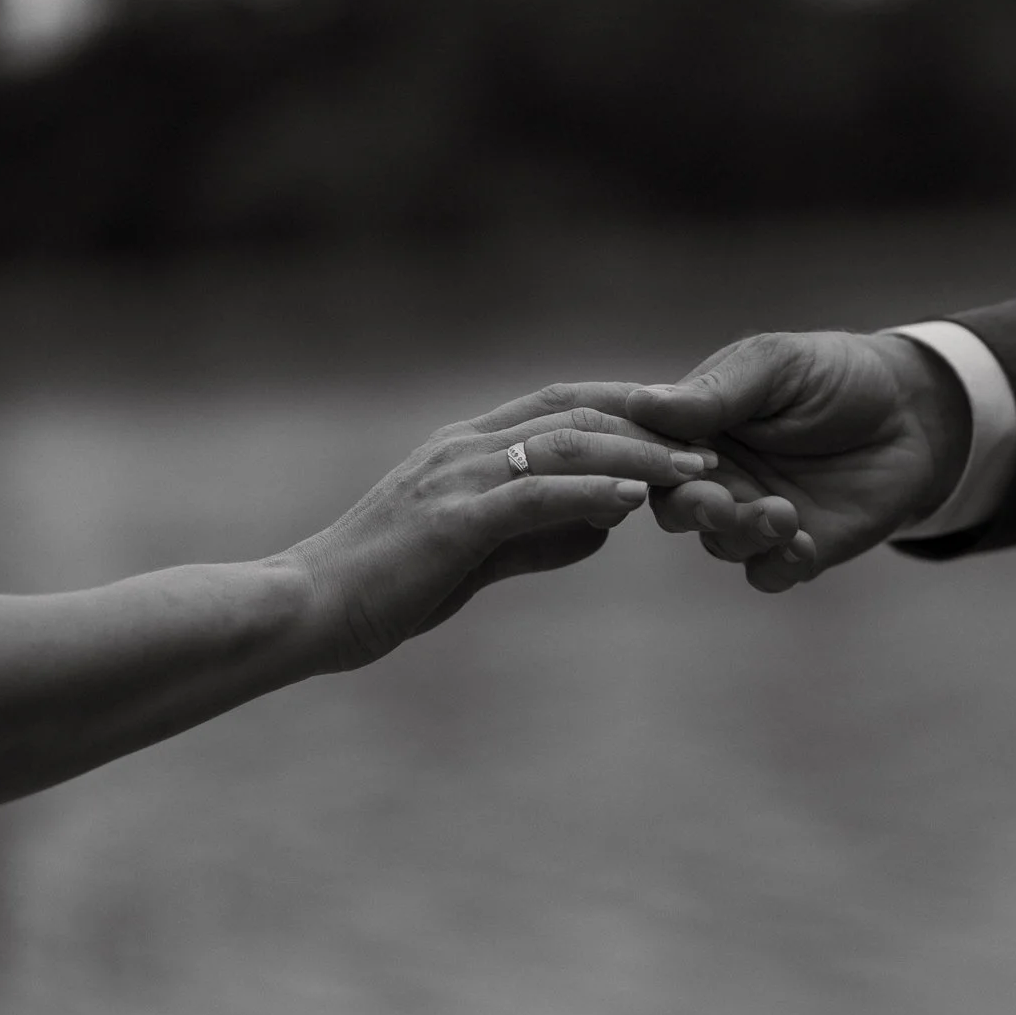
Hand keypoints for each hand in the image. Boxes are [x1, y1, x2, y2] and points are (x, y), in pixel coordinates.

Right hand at [286, 384, 715, 668]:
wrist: (303, 610)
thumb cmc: (381, 589)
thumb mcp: (471, 558)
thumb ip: (536, 538)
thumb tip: (602, 528)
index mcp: (465, 449)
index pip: (559, 404)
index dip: (625, 405)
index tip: (684, 419)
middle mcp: (463, 448)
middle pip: (573, 413)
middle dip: (649, 423)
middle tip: (713, 442)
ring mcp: (456, 478)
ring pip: (563, 445)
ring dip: (636, 453)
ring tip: (695, 469)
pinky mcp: (451, 521)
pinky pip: (534, 496)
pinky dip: (588, 491)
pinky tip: (633, 499)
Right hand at [626, 332, 971, 591]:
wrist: (913, 412)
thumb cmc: (836, 374)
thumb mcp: (775, 365)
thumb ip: (716, 392)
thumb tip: (643, 403)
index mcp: (699, 428)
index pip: (653, 454)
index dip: (655, 465)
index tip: (679, 464)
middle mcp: (720, 476)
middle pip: (676, 509)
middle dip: (694, 510)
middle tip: (720, 504)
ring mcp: (755, 515)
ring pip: (722, 544)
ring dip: (744, 535)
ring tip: (783, 514)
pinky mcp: (796, 548)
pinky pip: (768, 572)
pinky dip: (778, 564)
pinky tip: (802, 543)